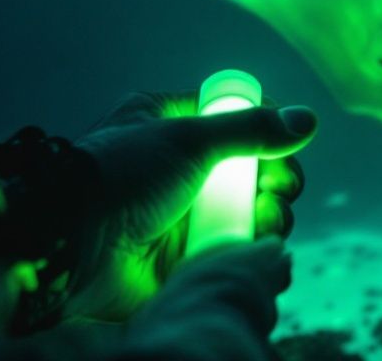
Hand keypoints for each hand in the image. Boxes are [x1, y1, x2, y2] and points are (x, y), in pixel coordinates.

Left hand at [67, 91, 315, 321]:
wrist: (72, 245)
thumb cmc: (122, 176)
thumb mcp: (189, 137)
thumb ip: (251, 128)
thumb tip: (308, 120)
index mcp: (171, 127)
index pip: (235, 121)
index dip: (268, 132)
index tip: (285, 144)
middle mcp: (181, 171)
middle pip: (254, 171)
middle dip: (278, 180)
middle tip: (279, 188)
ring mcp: (185, 218)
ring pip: (252, 214)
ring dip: (273, 217)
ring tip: (266, 221)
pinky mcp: (188, 261)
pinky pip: (238, 254)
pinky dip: (258, 253)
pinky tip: (264, 249)